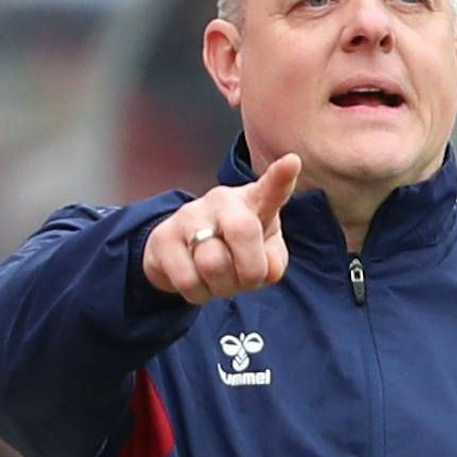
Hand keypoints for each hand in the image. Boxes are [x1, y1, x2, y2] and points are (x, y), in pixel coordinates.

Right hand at [143, 154, 300, 304]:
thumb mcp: (263, 255)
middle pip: (242, 231)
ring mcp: (190, 215)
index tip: (292, 162)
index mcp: (253, 202)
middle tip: (245, 281)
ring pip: (213, 264)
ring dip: (222, 287)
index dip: (281, 178)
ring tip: (219, 281)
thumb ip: (274, 262)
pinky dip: (199, 294)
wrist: (184, 254)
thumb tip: (266, 268)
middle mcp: (222, 201)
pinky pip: (188, 280)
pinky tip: (198, 282)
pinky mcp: (164, 237)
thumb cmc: (234, 250)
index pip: (271, 189)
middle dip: (250, 270)